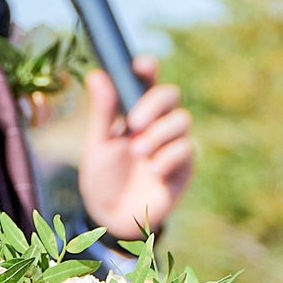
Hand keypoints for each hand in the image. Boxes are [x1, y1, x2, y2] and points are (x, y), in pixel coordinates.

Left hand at [77, 60, 194, 239]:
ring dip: (157, 135)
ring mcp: (173, 144)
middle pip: (171, 94)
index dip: (148, 68)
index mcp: (135, 112)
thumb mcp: (98, 144)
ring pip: (181, 120)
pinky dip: (165, 159)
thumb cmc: (103, 178)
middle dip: (153, 104)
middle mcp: (158, 123)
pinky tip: (152, 172)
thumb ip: (103, 111)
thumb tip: (96, 74)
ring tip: (138, 154)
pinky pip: (185, 149)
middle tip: (133, 123)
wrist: (113, 218)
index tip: (143, 65)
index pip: (146, 81)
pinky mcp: (184, 166)